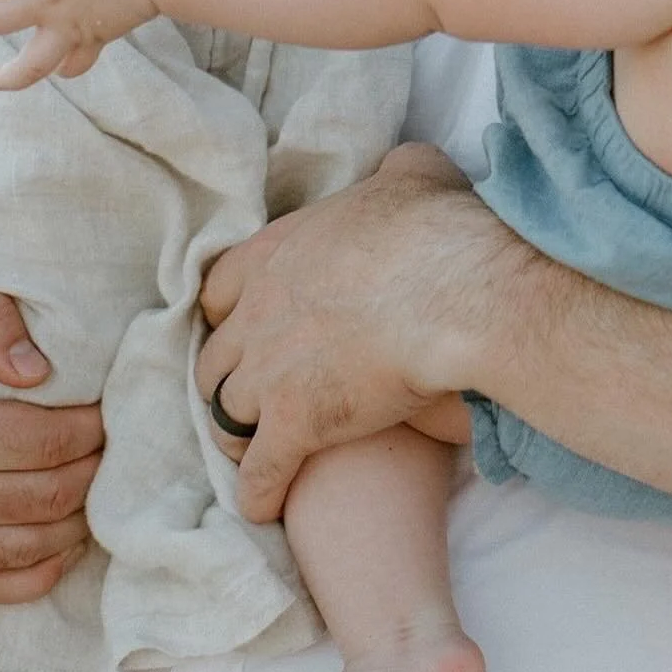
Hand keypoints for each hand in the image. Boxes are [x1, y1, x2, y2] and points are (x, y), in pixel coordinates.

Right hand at [0, 293, 101, 603]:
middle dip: (89, 472)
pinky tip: (68, 537)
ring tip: (99, 486)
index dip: (79, 430)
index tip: (103, 413)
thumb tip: (33, 371)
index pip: (28, 440)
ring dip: (75, 521)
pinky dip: (42, 568)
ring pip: (23, 545)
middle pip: (37, 495)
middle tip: (113, 448)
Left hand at [196, 144, 527, 522]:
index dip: (232, 310)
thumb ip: (393, 172)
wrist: (455, 292)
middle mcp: (258, 312)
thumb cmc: (436, 228)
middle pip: (216, 356)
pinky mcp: (296, 425)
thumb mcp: (413, 174)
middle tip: (254, 391)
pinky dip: (259, 491)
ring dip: (239, 434)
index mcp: (276, 251)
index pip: (219, 287)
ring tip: (256, 448)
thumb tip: (400, 168)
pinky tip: (267, 504)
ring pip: (226, 415)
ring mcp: (270, 372)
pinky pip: (259, 473)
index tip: (246, 324)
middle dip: (229, 376)